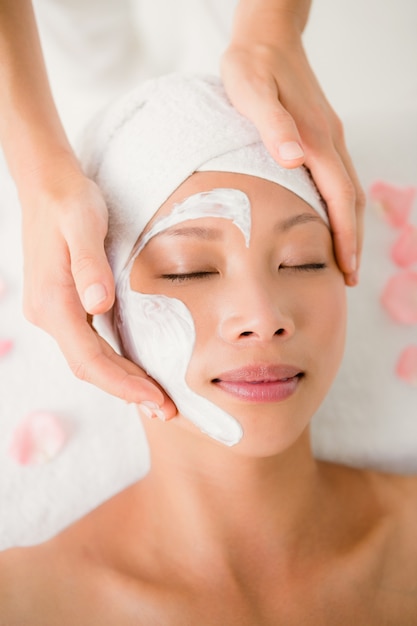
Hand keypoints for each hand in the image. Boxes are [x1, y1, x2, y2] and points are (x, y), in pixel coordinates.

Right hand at [20, 165, 175, 415]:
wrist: (47, 184)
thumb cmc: (68, 201)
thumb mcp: (82, 224)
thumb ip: (90, 266)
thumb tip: (98, 306)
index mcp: (53, 302)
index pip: (89, 360)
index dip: (123, 384)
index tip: (156, 400)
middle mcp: (48, 313)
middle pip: (90, 367)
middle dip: (128, 391)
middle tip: (167, 409)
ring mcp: (53, 311)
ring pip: (89, 359)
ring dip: (123, 381)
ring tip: (157, 398)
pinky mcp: (63, 304)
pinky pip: (89, 344)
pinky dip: (114, 361)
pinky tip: (135, 368)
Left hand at [221, 36, 364, 285]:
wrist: (266, 33)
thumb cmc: (252, 65)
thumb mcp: (251, 92)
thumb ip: (272, 126)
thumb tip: (293, 160)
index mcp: (314, 138)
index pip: (339, 198)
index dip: (344, 236)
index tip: (347, 268)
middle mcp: (328, 140)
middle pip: (350, 200)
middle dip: (352, 241)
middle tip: (349, 277)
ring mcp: (328, 136)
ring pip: (348, 190)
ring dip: (349, 226)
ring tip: (345, 256)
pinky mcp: (320, 131)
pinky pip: (339, 176)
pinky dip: (341, 205)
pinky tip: (331, 217)